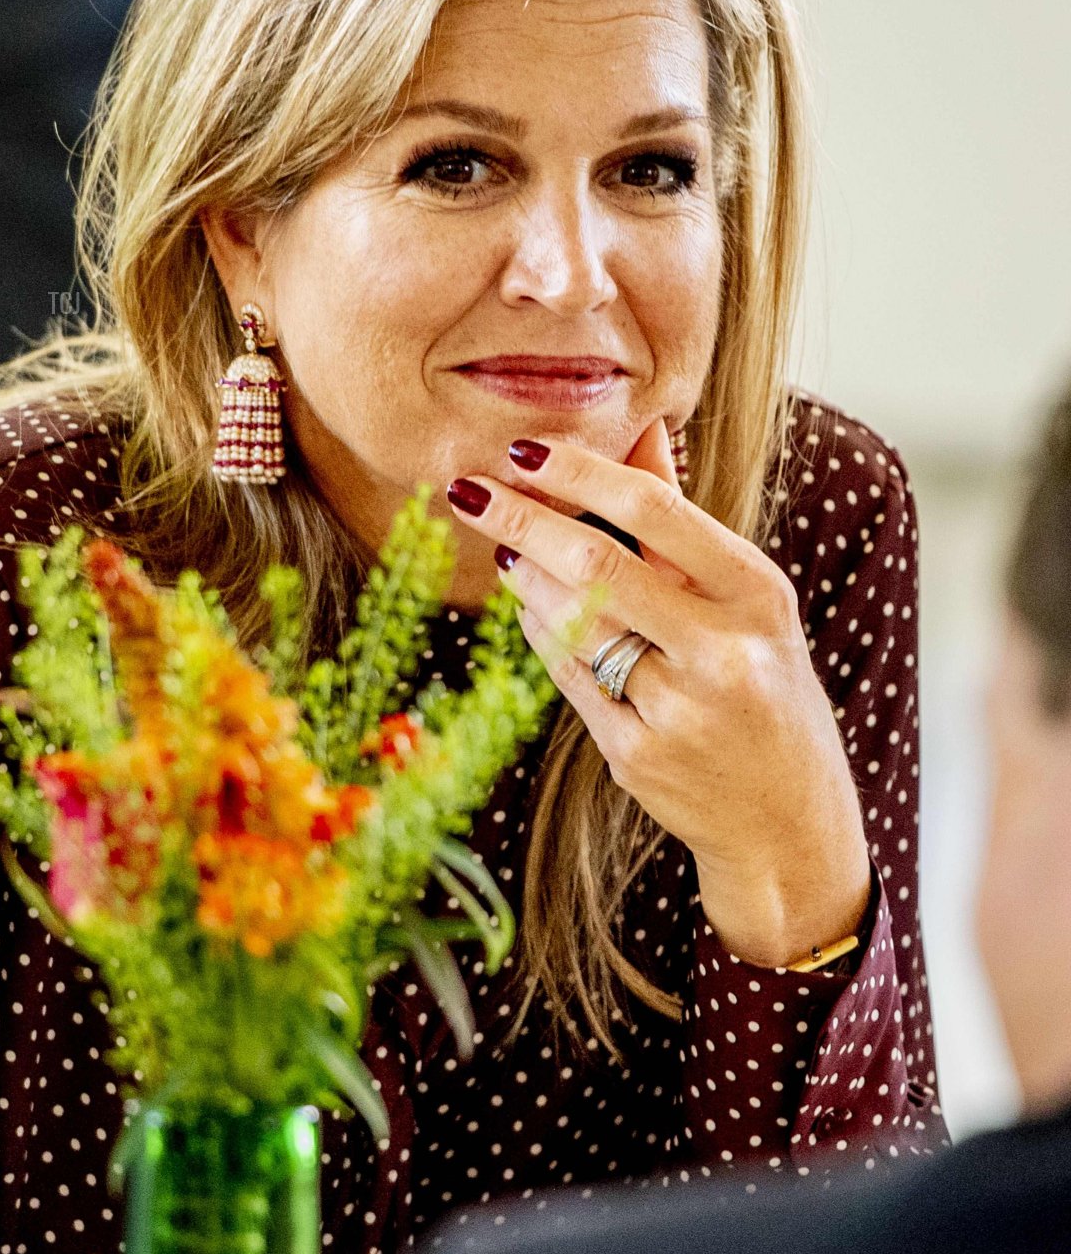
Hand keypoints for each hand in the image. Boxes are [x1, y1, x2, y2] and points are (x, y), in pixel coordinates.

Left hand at [446, 420, 871, 967]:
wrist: (784, 820)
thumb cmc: (765, 689)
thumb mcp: (750, 603)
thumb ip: (685, 522)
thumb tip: (642, 433)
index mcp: (758, 595)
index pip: (654, 511)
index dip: (580, 473)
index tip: (523, 450)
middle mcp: (723, 650)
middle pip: (597, 564)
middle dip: (521, 518)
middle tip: (468, 489)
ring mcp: (677, 709)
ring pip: (572, 622)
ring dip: (523, 575)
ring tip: (500, 543)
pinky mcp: (635, 755)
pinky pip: (566, 676)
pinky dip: (540, 632)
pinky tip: (526, 605)